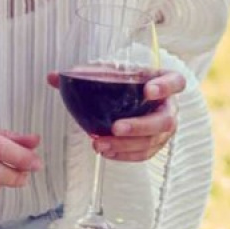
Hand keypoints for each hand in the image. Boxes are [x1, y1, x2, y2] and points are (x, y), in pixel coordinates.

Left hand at [48, 69, 184, 161]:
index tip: (147, 91)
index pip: (175, 82)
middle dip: (140, 126)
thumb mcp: (112, 73)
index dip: (165, 88)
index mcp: (164, 82)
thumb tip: (53, 77)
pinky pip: (144, 155)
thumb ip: (86, 74)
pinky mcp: (156, 146)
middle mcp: (169, 108)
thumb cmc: (127, 83)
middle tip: (116, 128)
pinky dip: (125, 155)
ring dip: (127, 146)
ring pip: (153, 142)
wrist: (136, 99)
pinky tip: (106, 153)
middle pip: (164, 121)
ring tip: (100, 144)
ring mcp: (165, 130)